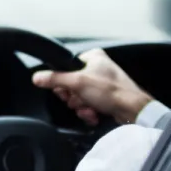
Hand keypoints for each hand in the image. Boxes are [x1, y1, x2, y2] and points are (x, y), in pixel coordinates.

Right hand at [32, 48, 152, 125]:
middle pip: (71, 85)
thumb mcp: (77, 83)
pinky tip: (95, 114)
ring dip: (82, 106)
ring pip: (80, 97)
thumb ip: (55, 79)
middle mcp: (98, 68)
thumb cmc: (112, 91)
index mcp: (92, 57)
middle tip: (80, 100)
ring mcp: (103, 83)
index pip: (66, 68)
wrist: (133, 110)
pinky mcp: (106, 98)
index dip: (63, 82)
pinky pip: (89, 104)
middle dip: (74, 98)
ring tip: (90, 108)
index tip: (66, 91)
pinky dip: (90, 111)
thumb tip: (37, 77)